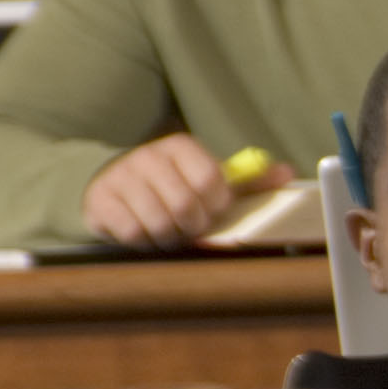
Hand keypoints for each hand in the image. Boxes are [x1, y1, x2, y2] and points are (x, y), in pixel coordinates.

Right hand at [83, 134, 246, 247]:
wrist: (114, 185)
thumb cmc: (174, 186)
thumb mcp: (209, 179)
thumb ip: (248, 180)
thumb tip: (286, 173)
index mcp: (180, 147)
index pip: (209, 180)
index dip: (216, 205)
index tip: (212, 209)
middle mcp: (148, 156)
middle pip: (185, 205)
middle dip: (193, 226)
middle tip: (190, 226)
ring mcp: (120, 177)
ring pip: (159, 222)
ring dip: (170, 237)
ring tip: (169, 231)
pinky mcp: (100, 200)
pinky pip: (133, 233)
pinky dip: (145, 241)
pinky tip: (146, 233)